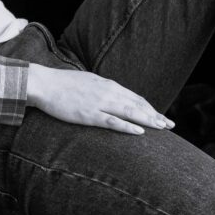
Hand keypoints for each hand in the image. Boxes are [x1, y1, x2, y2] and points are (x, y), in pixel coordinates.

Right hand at [25, 66, 171, 134]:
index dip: (150, 107)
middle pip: (137, 105)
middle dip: (156, 115)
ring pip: (130, 112)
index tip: (161, 116)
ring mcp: (99, 103)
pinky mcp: (89, 114)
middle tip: (170, 125)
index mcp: (108, 85)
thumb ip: (102, 90)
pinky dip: (128, 126)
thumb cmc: (63, 84)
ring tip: (162, 128)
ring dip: (148, 120)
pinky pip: (112, 121)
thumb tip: (113, 96)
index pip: (135, 97)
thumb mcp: (89, 82)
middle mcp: (108, 92)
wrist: (44, 84)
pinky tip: (140, 131)